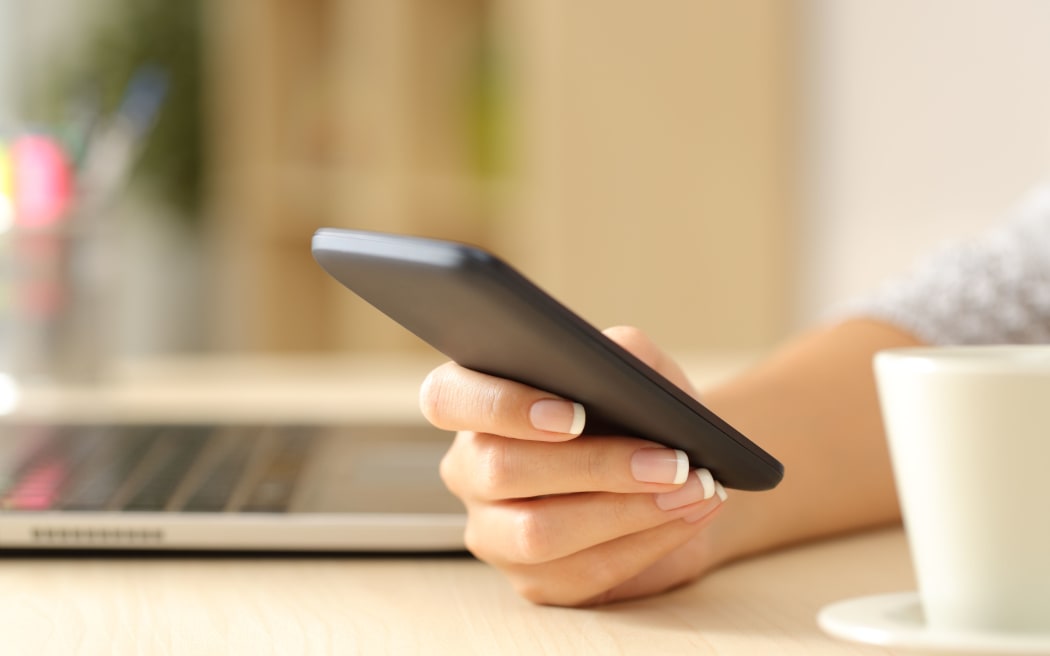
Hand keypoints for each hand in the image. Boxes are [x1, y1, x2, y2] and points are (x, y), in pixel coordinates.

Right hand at [419, 326, 726, 606]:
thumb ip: (620, 351)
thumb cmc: (641, 413)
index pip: (449, 398)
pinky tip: (687, 518)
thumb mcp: (639, 369)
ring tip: (693, 489)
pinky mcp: (534, 582)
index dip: (502, 406)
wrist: (674, 475)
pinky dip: (645, 544)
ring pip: (538, 534)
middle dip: (595, 466)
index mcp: (475, 403)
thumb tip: (614, 357)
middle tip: (670, 460)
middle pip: (502, 471)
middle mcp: (471, 469)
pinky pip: (581, 574)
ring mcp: (494, 533)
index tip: (574, 414)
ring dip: (628, 511)